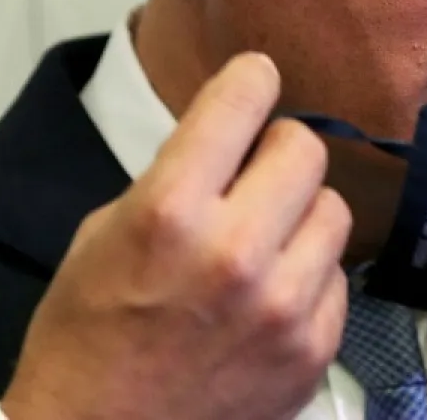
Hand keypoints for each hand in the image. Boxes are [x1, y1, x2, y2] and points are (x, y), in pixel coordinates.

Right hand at [0, 53, 352, 419]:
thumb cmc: (88, 335)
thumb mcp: (103, 236)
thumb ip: (173, 180)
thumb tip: (232, 138)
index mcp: (169, 212)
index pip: (242, 102)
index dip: (250, 80)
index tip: (254, 79)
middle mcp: (235, 251)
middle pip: (305, 149)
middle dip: (278, 153)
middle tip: (256, 175)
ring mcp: (283, 304)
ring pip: (333, 210)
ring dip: (301, 216)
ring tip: (266, 242)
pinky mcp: (315, 347)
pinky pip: (338, 276)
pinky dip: (310, 278)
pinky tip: (273, 298)